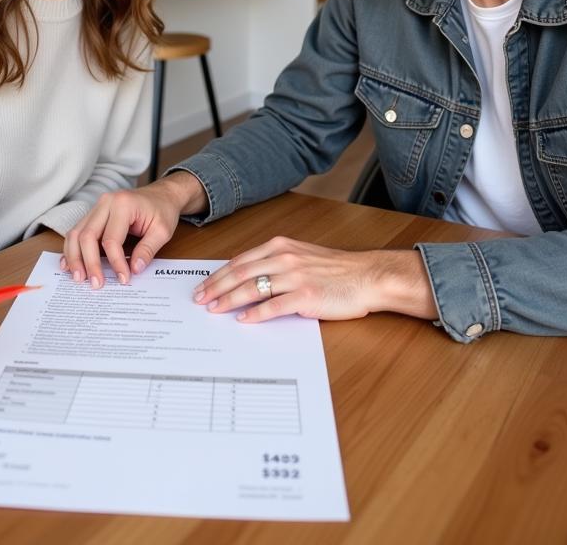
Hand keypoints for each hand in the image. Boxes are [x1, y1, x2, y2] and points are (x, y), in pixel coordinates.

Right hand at [62, 171, 206, 288]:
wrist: (161, 194)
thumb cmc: (162, 210)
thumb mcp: (162, 231)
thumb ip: (147, 250)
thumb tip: (134, 269)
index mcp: (123, 204)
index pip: (111, 240)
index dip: (115, 262)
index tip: (123, 279)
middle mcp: (105, 202)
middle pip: (87, 236)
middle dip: (89, 263)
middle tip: (95, 284)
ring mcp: (97, 207)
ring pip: (76, 233)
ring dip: (74, 257)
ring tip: (79, 277)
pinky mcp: (93, 214)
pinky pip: (77, 231)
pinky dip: (72, 248)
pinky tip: (69, 264)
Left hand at [192, 236, 436, 322]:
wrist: (367, 276)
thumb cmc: (336, 270)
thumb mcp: (302, 256)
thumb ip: (276, 263)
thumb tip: (248, 278)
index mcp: (281, 246)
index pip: (241, 260)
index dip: (219, 274)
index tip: (203, 285)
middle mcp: (285, 258)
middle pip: (240, 273)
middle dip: (216, 287)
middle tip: (199, 300)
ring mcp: (295, 276)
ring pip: (252, 288)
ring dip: (229, 300)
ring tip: (214, 309)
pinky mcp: (305, 296)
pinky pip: (273, 306)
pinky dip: (255, 314)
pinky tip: (243, 320)